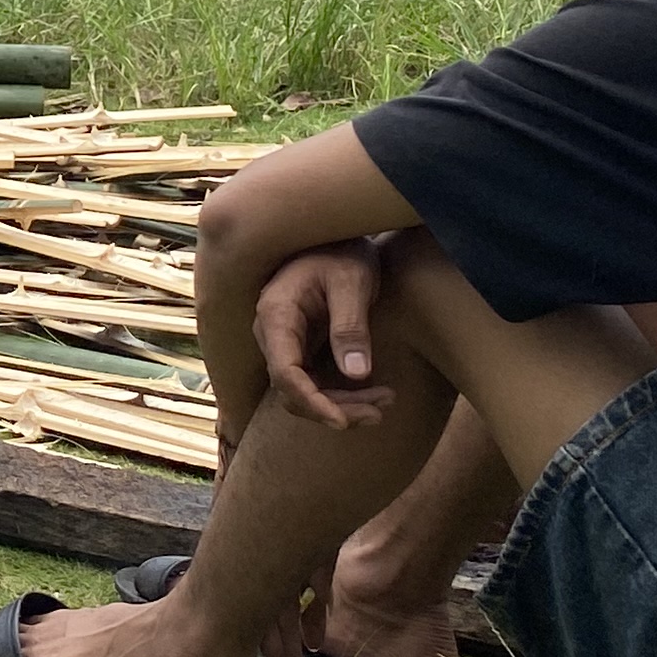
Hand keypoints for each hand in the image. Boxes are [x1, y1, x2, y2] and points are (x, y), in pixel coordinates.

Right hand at [252, 238, 390, 428]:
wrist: (336, 235)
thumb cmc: (343, 251)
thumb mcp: (353, 282)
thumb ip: (351, 326)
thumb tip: (356, 373)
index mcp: (276, 314)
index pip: (284, 372)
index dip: (311, 402)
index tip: (341, 421)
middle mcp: (272, 333)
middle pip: (292, 390)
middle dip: (334, 408)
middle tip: (379, 413)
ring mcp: (284, 342)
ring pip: (302, 392)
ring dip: (341, 405)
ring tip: (384, 404)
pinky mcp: (300, 347)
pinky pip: (313, 383)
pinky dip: (341, 395)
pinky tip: (375, 392)